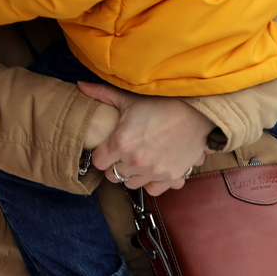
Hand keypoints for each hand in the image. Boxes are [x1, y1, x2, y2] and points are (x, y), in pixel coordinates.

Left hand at [79, 81, 214, 196]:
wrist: (197, 112)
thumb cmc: (162, 103)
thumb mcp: (129, 98)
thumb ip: (102, 94)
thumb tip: (80, 85)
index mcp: (121, 142)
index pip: (98, 162)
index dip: (102, 154)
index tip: (108, 147)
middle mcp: (136, 161)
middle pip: (113, 175)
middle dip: (116, 164)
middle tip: (125, 152)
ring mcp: (154, 171)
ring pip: (131, 184)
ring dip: (133, 174)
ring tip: (139, 158)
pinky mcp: (171, 177)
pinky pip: (153, 190)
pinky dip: (152, 182)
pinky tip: (154, 168)